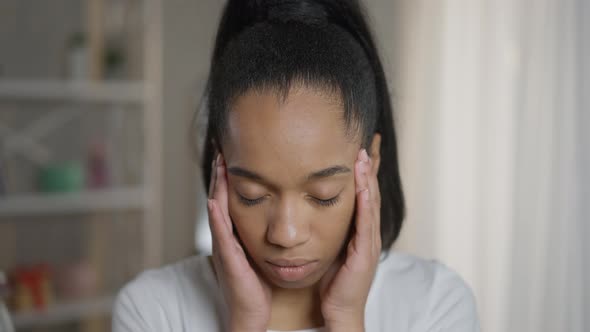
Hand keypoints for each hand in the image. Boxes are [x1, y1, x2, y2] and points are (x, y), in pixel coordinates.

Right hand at [207, 153, 271, 331]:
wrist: (251, 313)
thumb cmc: (257, 285)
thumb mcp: (258, 253)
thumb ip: (260, 234)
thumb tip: (274, 215)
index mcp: (235, 234)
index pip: (232, 199)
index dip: (231, 177)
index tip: (234, 154)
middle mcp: (226, 237)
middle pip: (221, 198)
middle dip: (221, 174)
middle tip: (223, 149)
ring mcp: (224, 247)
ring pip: (218, 210)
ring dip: (216, 187)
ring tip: (218, 164)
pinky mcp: (228, 259)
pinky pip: (221, 234)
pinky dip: (216, 217)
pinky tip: (214, 201)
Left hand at [319, 149, 381, 331]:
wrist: (340, 309)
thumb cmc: (335, 282)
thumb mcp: (333, 248)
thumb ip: (330, 228)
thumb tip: (317, 209)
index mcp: (361, 230)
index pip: (364, 193)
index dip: (365, 171)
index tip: (361, 147)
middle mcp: (369, 232)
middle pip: (372, 192)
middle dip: (370, 166)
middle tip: (369, 141)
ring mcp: (369, 242)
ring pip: (371, 203)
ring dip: (368, 178)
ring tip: (364, 156)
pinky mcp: (365, 253)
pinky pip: (366, 223)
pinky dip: (366, 203)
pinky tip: (364, 187)